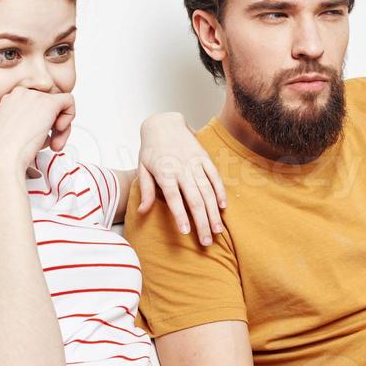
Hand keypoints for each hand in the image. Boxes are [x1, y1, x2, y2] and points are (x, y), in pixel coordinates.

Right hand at [0, 88, 75, 173]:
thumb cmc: (9, 152)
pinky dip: (70, 116)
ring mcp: (34, 95)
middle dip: (53, 125)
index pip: (35, 103)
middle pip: (48, 103)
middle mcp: (20, 93)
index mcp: (10, 99)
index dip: (42, 120)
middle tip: (52, 144)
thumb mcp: (18, 132)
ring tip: (55, 144)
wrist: (5, 157)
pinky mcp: (49, 102)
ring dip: (62, 126)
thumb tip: (54, 122)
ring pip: (59, 104)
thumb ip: (32, 122)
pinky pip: (69, 101)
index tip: (42, 137)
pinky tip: (60, 131)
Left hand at [136, 112, 226, 245]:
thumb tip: (142, 212)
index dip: (181, 216)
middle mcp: (182, 169)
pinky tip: (223, 207)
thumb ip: (145, 190)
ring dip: (214, 212)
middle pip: (195, 200)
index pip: (174, 199)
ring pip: (208, 191)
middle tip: (207, 242)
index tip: (187, 232)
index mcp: (165, 173)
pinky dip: (220, 192)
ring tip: (218, 230)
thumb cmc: (151, 149)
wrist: (164, 123)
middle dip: (202, 222)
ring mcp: (195, 163)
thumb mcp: (142, 168)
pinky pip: (215, 177)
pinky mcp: (205, 158)